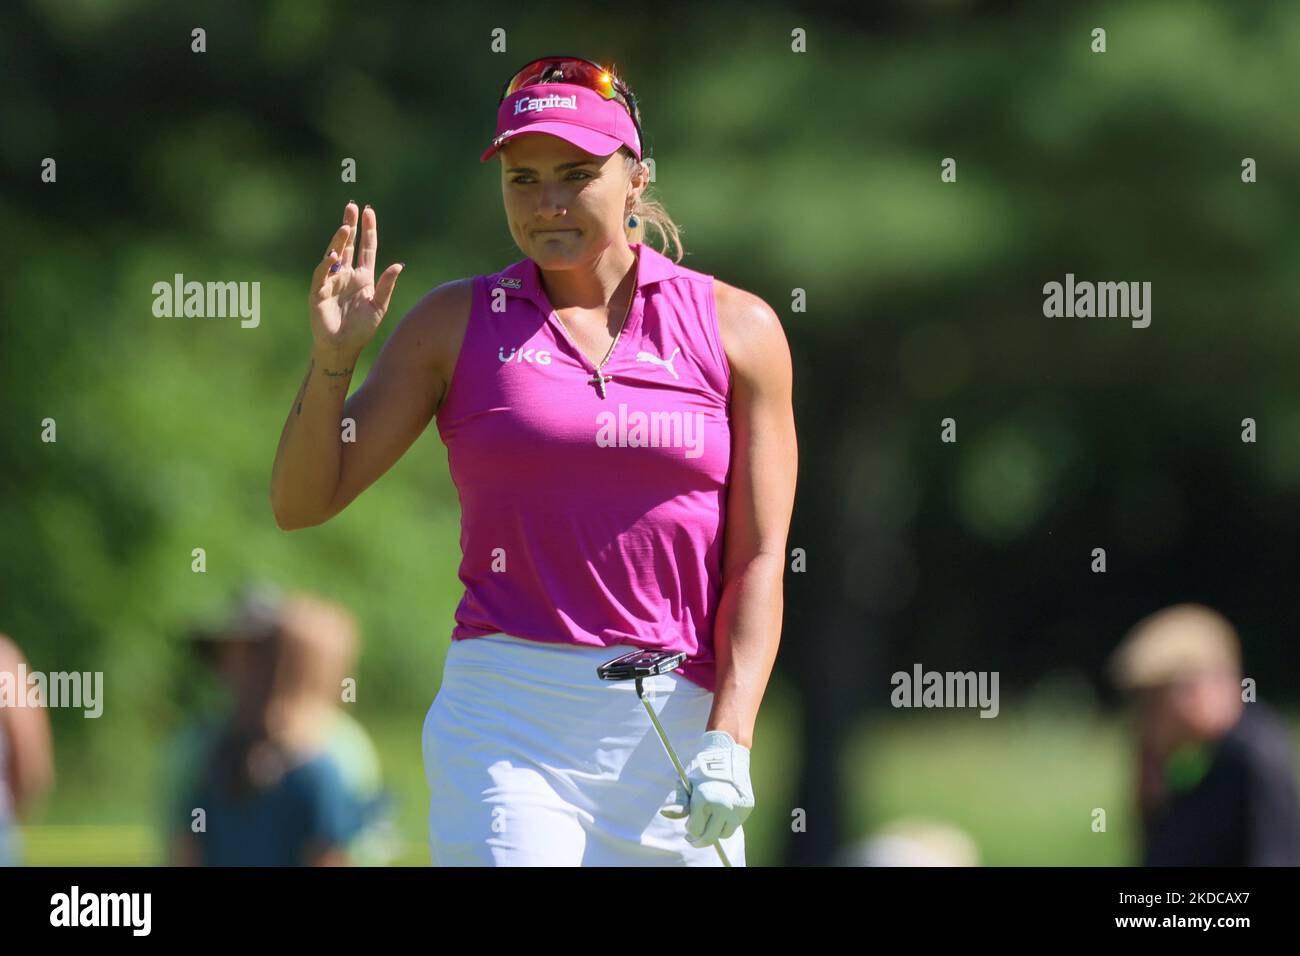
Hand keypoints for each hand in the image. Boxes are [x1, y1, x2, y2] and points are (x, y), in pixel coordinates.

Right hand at [308, 202, 403, 352]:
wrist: (344, 347)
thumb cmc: (362, 329)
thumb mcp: (379, 306)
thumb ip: (387, 286)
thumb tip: (399, 265)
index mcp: (363, 276)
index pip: (366, 248)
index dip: (368, 231)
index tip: (369, 211)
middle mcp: (347, 274)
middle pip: (349, 245)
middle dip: (350, 226)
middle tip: (351, 207)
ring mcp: (332, 281)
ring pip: (335, 254)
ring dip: (339, 241)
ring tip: (345, 227)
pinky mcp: (319, 291)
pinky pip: (322, 274)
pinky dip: (327, 265)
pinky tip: (334, 256)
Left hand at [660, 730, 753, 847]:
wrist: (728, 754)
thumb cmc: (702, 770)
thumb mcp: (688, 783)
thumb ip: (680, 802)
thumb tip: (664, 813)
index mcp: (704, 799)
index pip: (694, 829)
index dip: (689, 829)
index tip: (688, 826)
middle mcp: (722, 806)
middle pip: (709, 838)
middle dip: (699, 841)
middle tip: (693, 840)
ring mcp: (736, 808)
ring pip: (723, 834)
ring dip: (715, 832)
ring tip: (710, 822)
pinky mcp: (746, 808)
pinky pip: (735, 825)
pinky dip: (727, 824)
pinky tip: (722, 814)